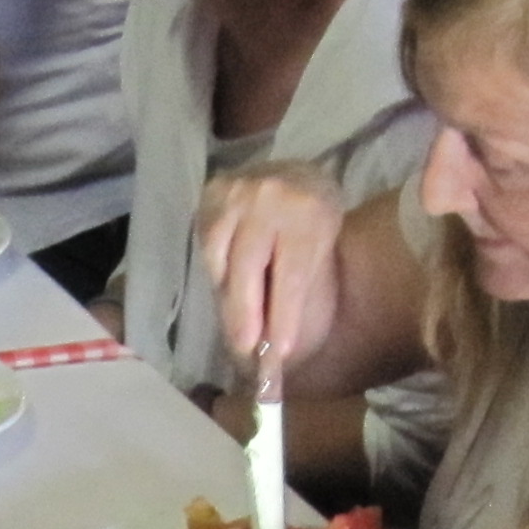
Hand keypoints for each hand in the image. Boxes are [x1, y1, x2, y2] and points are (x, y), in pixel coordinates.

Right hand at [193, 161, 346, 376]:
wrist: (298, 178)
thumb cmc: (313, 225)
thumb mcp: (322, 249)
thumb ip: (300, 288)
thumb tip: (273, 346)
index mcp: (308, 212)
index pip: (293, 272)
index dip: (285, 313)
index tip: (280, 350)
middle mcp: (269, 197)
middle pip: (249, 265)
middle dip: (245, 312)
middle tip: (244, 347)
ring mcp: (235, 191)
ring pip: (219, 255)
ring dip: (226, 293)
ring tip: (238, 322)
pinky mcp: (212, 193)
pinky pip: (206, 242)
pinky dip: (216, 269)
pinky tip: (228, 285)